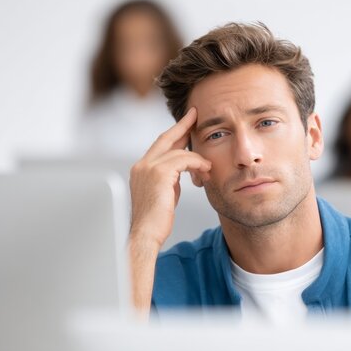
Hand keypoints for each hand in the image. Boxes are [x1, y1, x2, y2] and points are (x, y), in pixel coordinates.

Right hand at [129, 107, 210, 249]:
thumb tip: (183, 169)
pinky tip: (205, 171)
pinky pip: (184, 160)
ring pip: (179, 151)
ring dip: (197, 158)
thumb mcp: (165, 193)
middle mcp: (142, 165)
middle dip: (183, 126)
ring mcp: (148, 168)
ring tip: (208, 167)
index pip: (160, 144)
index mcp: (141, 168)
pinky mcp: (159, 173)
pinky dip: (197, 164)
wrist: (145, 235)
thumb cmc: (156, 220)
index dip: (174, 132)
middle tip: (196, 115)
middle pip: (166, 138)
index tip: (186, 123)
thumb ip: (171, 178)